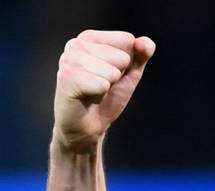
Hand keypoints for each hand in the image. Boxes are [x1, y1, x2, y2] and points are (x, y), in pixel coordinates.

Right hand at [53, 30, 154, 151]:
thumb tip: (146, 43)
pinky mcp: (65, 77)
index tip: (112, 74)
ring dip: (108, 86)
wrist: (89, 125)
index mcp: (90, 37)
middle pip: (122, 57)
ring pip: (112, 72)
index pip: (127, 40)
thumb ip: (141, 54)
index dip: (127, 63)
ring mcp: (68, 59)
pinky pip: (101, 84)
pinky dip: (100, 94)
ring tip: (94, 91)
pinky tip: (88, 96)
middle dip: (118, 76)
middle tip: (102, 85)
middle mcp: (76, 44)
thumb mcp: (130, 73)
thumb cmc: (107, 96)